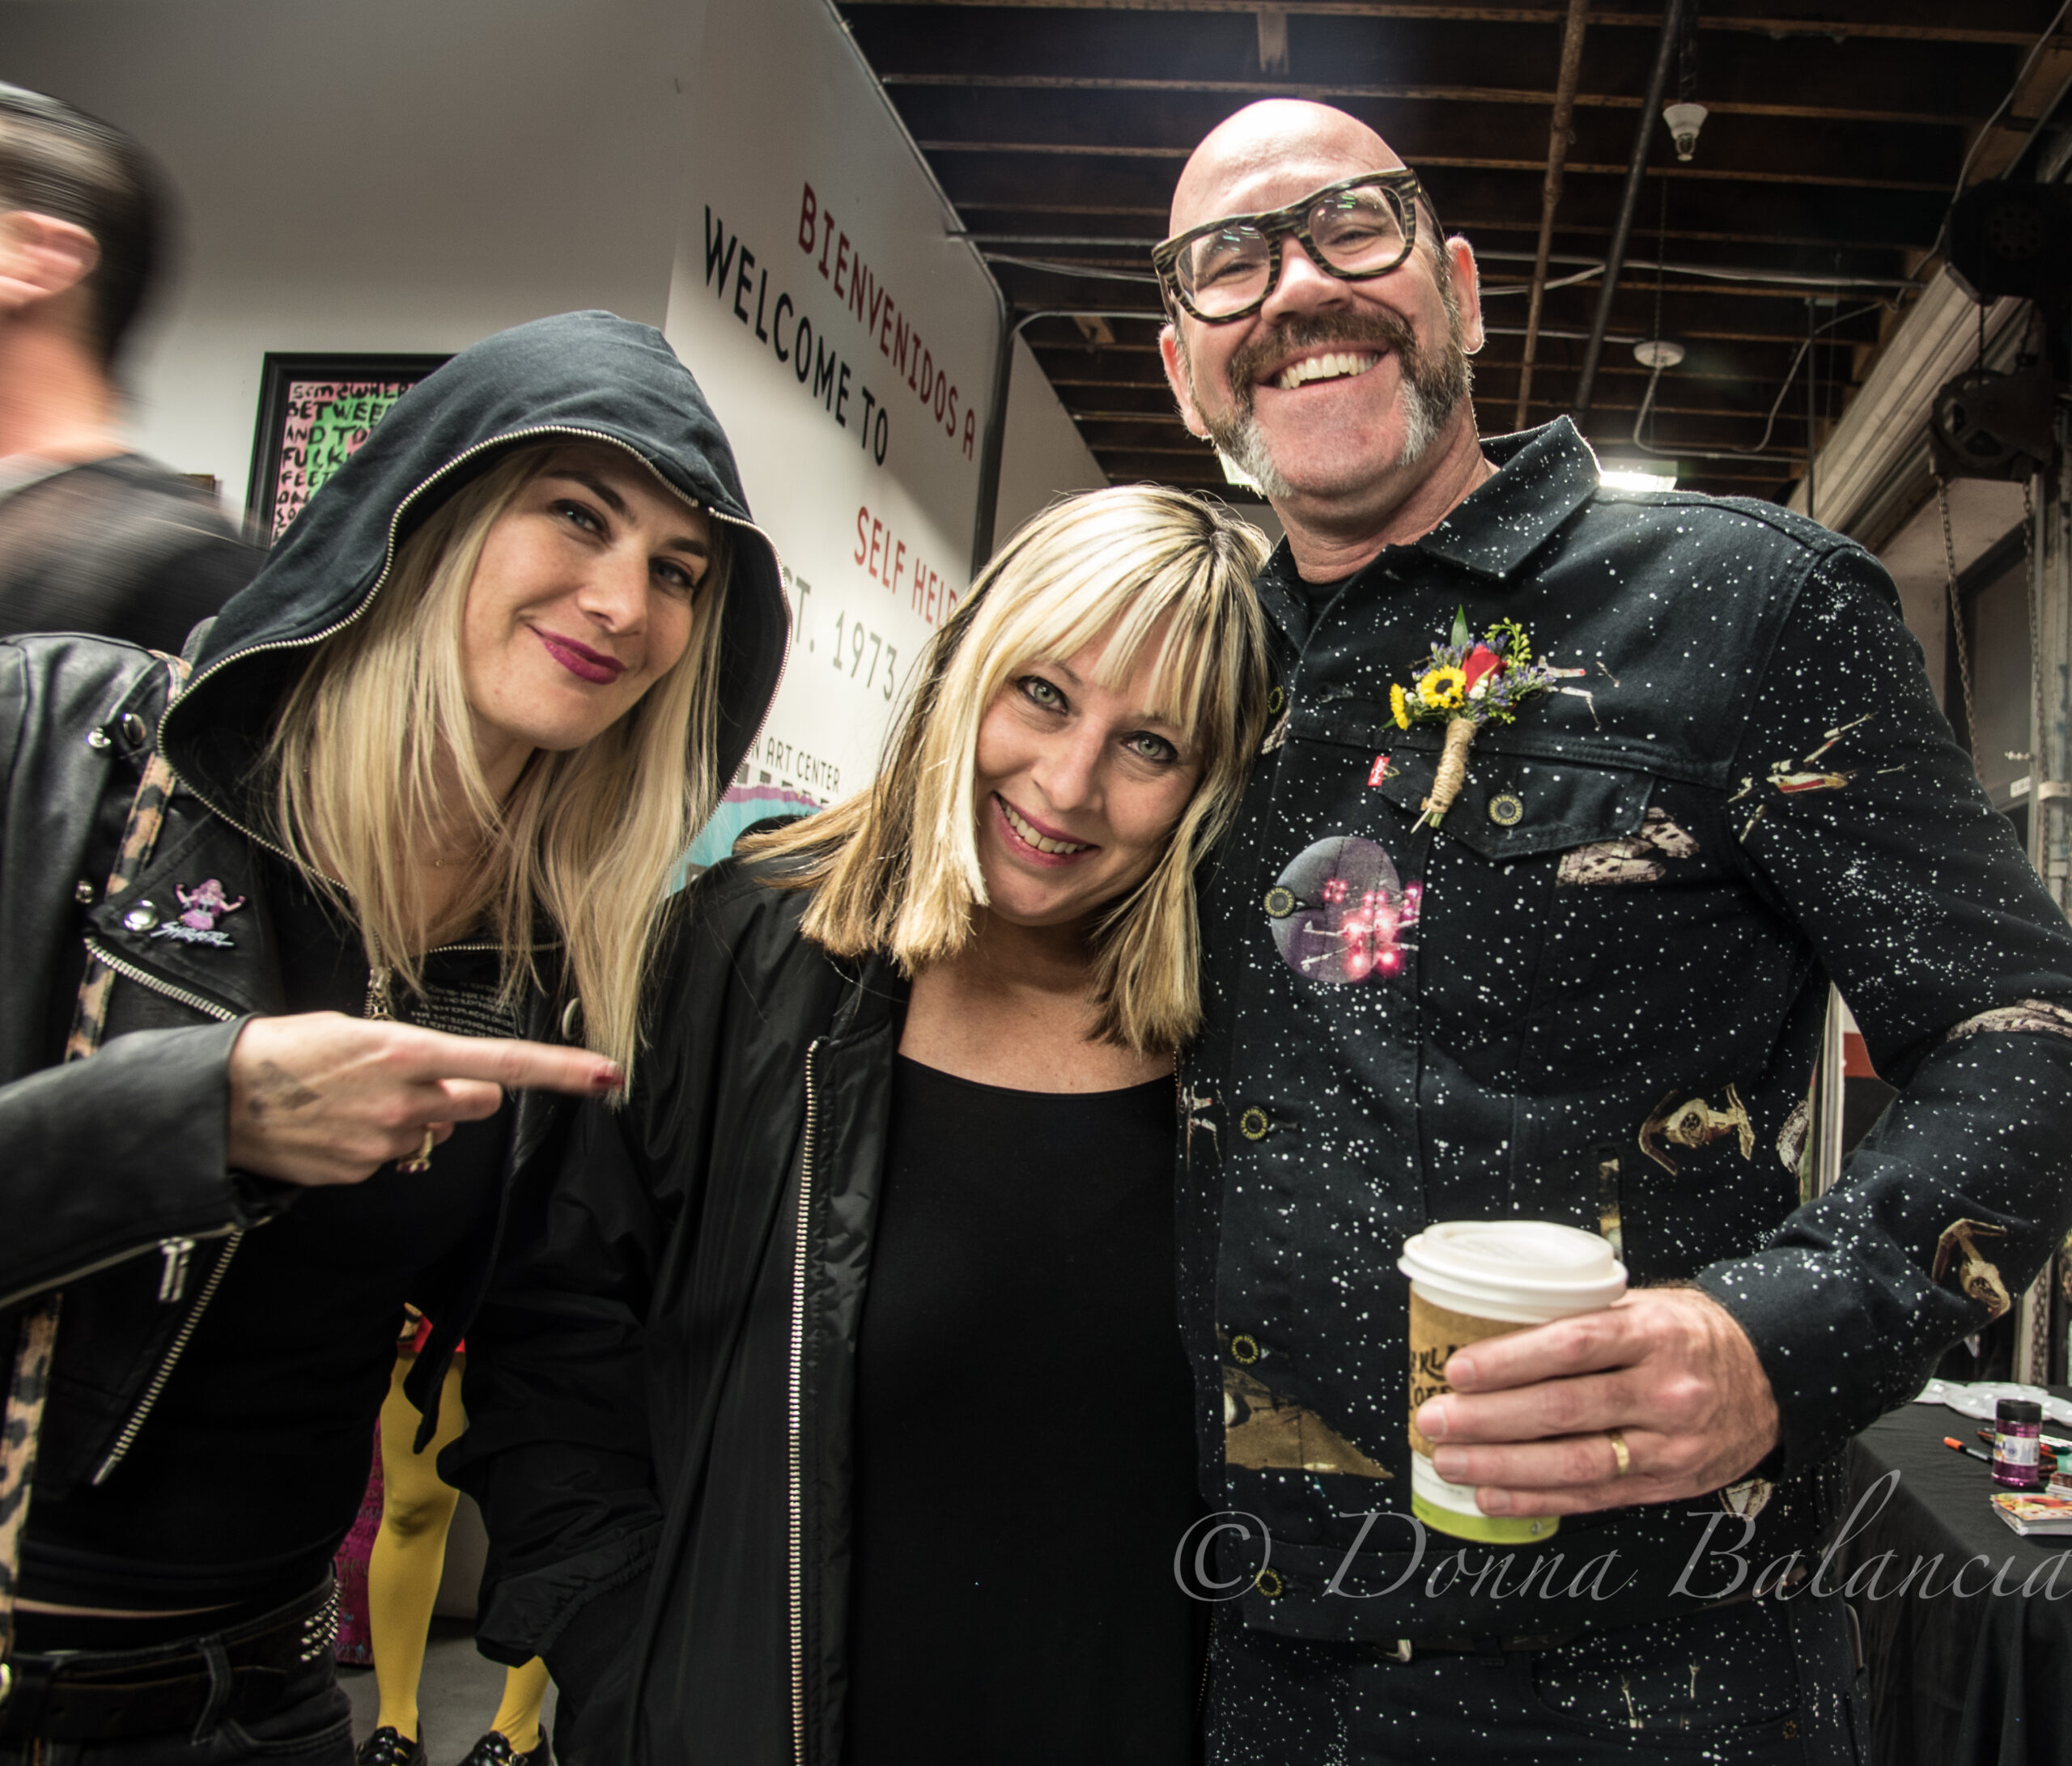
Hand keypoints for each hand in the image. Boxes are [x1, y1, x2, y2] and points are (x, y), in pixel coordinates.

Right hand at [227, 1012, 621, 1186]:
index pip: (502, 1063)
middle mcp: (405, 1099)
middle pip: (480, 1102)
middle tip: (414, 1080)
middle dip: (463, 1093)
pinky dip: (377, 1143)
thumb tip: (453, 1077)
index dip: (559, 1070)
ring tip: (358, 1102)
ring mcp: (385, 1142)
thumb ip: (415, 1054)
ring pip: (437, 1132)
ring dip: (416, 1118)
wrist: (220, 1100)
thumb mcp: (355, 1031)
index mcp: (407, 1051)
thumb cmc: (288, 1052)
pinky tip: (338, 1127)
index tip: (606, 1074)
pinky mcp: (363, 1172)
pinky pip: (395, 1157)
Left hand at [1411, 1287, 1778, 1517]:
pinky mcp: (1666, 1484)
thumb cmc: (1692, 1335)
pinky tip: (1493, 1495)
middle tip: (1435, 1419)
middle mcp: (1666, 1392)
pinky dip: (1536, 1500)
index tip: (1458, 1370)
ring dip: (1502, 1466)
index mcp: (1655, 1334)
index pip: (1572, 1346)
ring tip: (1451, 1461)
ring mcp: (1669, 1445)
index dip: (1509, 1361)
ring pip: (1574, 1463)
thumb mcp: (1647, 1306)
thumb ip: (1584, 1318)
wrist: (1774, 1379)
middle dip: (1488, 1419)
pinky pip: (1593, 1498)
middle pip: (1564, 1410)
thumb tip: (1493, 1326)